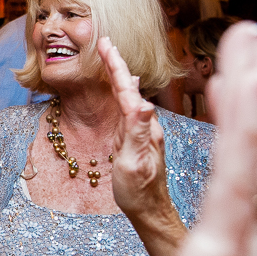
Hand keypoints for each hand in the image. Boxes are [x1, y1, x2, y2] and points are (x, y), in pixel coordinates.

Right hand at [99, 35, 170, 220]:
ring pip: (132, 95)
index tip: (105, 44)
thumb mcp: (133, 163)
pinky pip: (130, 107)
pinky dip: (124, 91)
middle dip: (117, 64)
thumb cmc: (139, 192)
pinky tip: (127, 88)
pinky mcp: (140, 139)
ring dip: (120, 74)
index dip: (115, 66)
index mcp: (143, 127)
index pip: (127, 89)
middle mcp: (147, 125)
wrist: (151, 212)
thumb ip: (136, 132)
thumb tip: (141, 101)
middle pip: (130, 87)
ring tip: (111, 58)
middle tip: (104, 43)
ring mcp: (145, 132)